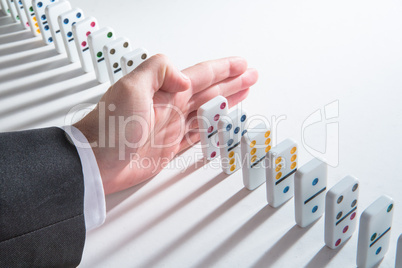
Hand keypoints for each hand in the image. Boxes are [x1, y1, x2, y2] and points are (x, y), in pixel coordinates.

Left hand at [74, 54, 257, 193]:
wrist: (96, 161)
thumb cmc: (109, 127)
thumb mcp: (130, 87)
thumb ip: (158, 71)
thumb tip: (185, 79)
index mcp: (164, 91)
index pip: (202, 75)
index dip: (224, 69)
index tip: (241, 65)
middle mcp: (171, 107)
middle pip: (209, 91)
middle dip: (232, 83)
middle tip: (250, 77)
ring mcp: (171, 127)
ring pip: (207, 111)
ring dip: (226, 102)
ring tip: (242, 95)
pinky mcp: (170, 147)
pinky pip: (198, 135)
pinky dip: (212, 128)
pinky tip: (220, 123)